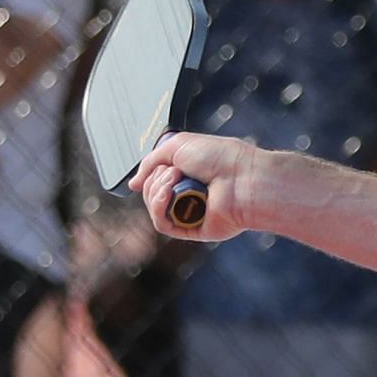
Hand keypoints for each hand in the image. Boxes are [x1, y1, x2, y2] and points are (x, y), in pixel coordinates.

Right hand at [129, 133, 265, 242]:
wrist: (243, 177)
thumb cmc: (220, 158)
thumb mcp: (178, 146)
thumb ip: (150, 161)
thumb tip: (133, 183)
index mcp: (189, 174)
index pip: (156, 178)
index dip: (152, 171)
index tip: (161, 164)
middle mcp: (189, 194)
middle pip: (151, 192)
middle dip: (155, 178)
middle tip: (175, 169)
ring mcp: (191, 213)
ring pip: (154, 208)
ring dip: (156, 190)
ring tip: (175, 178)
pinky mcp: (193, 230)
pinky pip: (163, 224)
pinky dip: (158, 207)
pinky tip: (168, 194)